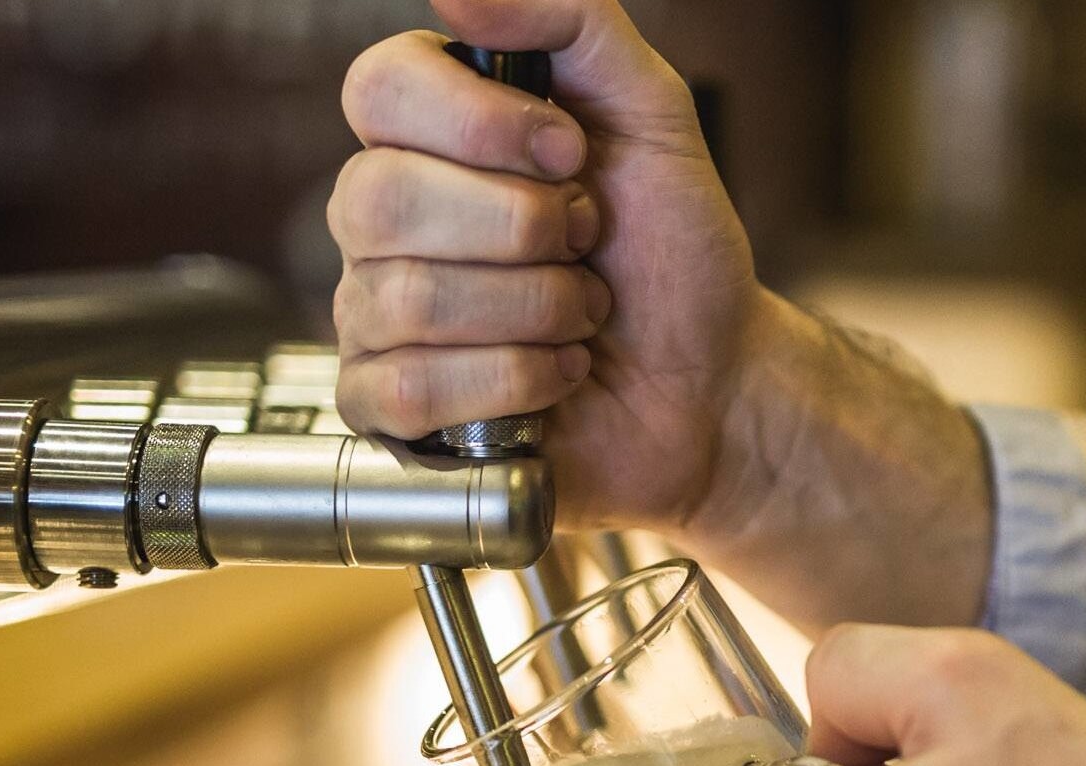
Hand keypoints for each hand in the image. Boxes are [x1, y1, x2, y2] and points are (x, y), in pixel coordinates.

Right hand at [332, 0, 756, 527]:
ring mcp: (375, 314)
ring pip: (406, 299)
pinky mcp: (388, 408)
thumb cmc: (673, 256)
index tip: (570, 155)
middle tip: (585, 246)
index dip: (479, 125)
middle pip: (382, 199)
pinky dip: (511, 382)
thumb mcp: (651, 112)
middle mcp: (385, 219)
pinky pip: (404, 388)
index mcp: (430, 136)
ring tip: (580, 318)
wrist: (710, 385)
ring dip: (535, 311)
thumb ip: (570, 21)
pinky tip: (553, 379)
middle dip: (522, 230)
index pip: (379, 88)